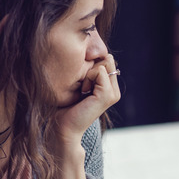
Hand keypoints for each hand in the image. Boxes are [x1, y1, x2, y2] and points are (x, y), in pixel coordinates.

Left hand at [46, 55, 119, 178]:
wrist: (63, 127)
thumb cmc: (65, 106)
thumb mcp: (79, 83)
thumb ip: (88, 69)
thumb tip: (89, 50)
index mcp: (110, 87)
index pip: (106, 59)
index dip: (91, 64)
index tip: (81, 82)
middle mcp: (115, 90)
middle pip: (107, 59)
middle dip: (91, 67)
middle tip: (82, 86)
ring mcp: (113, 93)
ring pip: (104, 63)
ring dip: (88, 73)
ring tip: (82, 90)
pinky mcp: (107, 95)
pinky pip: (99, 71)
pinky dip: (87, 78)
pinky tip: (83, 92)